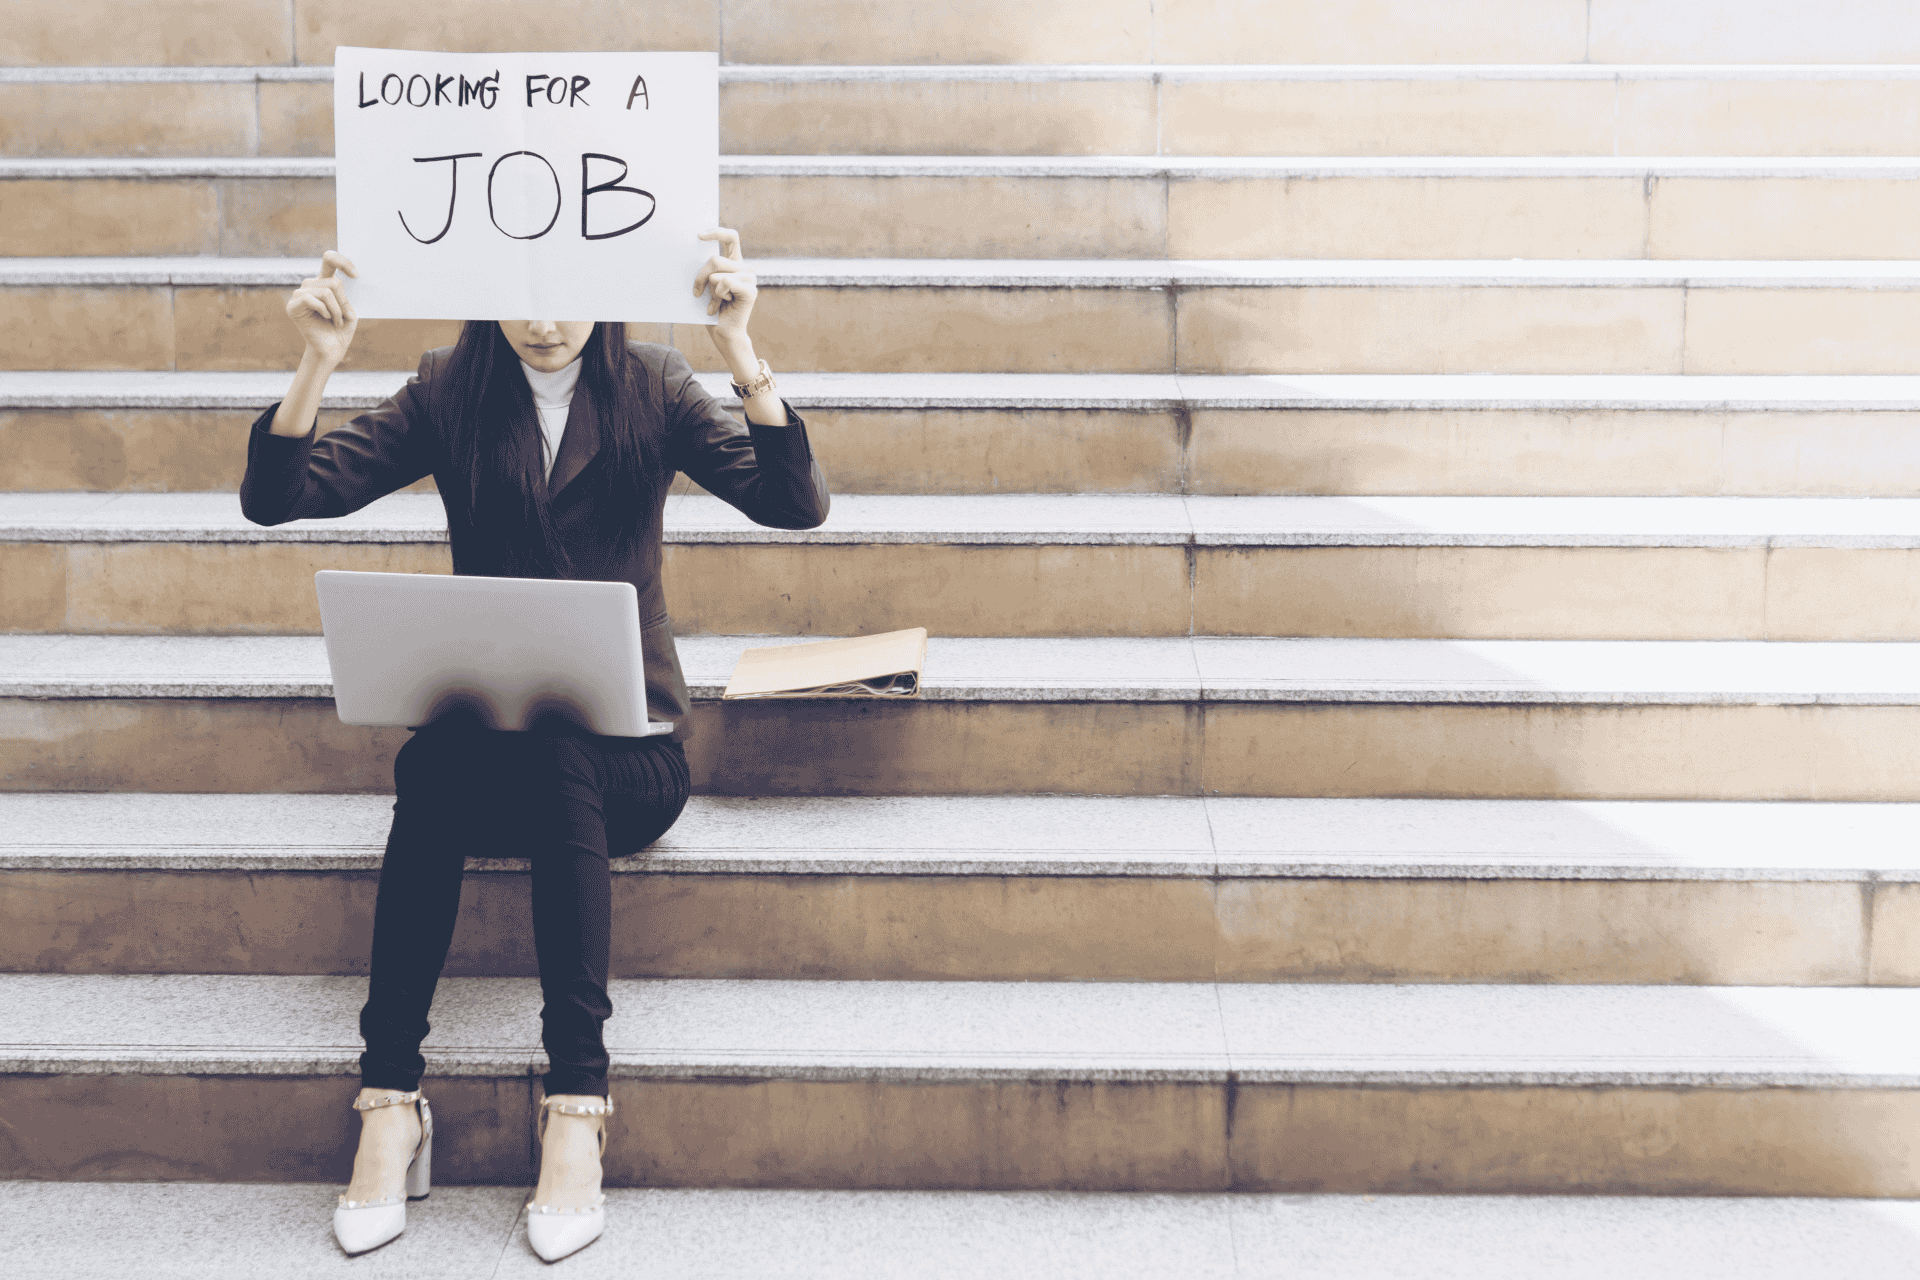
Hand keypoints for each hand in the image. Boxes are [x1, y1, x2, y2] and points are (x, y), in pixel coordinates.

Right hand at [287, 251, 358, 366]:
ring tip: (337, 321)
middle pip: (333, 282)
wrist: (332, 350)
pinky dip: (324, 310)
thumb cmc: (342, 329)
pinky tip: (326, 319)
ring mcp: (300, 295)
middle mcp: (310, 285)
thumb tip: (348, 277)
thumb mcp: (348, 308)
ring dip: (337, 310)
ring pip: (325, 291)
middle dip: (344, 302)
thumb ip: (345, 293)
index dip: (343, 262)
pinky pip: (310, 299)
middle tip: (346, 316)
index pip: (329, 259)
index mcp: (324, 282)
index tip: (356, 276)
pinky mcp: (293, 306)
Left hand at [694, 228, 755, 348]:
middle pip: (715, 260)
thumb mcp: (706, 284)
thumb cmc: (711, 309)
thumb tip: (691, 253)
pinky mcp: (750, 292)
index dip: (716, 232)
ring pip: (717, 274)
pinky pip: (725, 283)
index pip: (731, 237)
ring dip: (711, 292)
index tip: (698, 235)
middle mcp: (745, 269)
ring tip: (715, 304)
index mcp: (735, 263)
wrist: (723, 334)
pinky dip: (718, 297)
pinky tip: (720, 307)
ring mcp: (750, 280)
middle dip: (700, 277)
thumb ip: (707, 269)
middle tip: (697, 292)